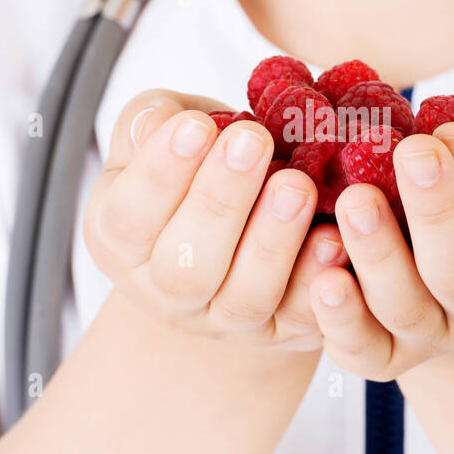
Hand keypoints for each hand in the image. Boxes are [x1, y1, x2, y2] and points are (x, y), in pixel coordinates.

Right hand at [83, 88, 349, 351]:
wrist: (238, 222)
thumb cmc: (196, 164)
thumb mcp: (161, 133)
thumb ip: (152, 122)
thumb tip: (160, 122)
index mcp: (119, 242)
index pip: (128, 218)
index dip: (161, 174)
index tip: (198, 125)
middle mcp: (165, 293)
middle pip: (185, 267)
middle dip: (220, 201)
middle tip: (253, 141)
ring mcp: (224, 320)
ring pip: (244, 298)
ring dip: (273, 242)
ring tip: (297, 185)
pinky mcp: (281, 331)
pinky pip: (301, 316)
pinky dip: (318, 279)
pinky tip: (334, 237)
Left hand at [305, 113, 453, 379]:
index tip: (453, 132)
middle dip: (436, 211)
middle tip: (411, 152)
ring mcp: (438, 334)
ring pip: (406, 307)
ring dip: (377, 254)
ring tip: (354, 199)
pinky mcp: (388, 355)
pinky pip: (363, 348)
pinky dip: (340, 319)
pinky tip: (323, 276)